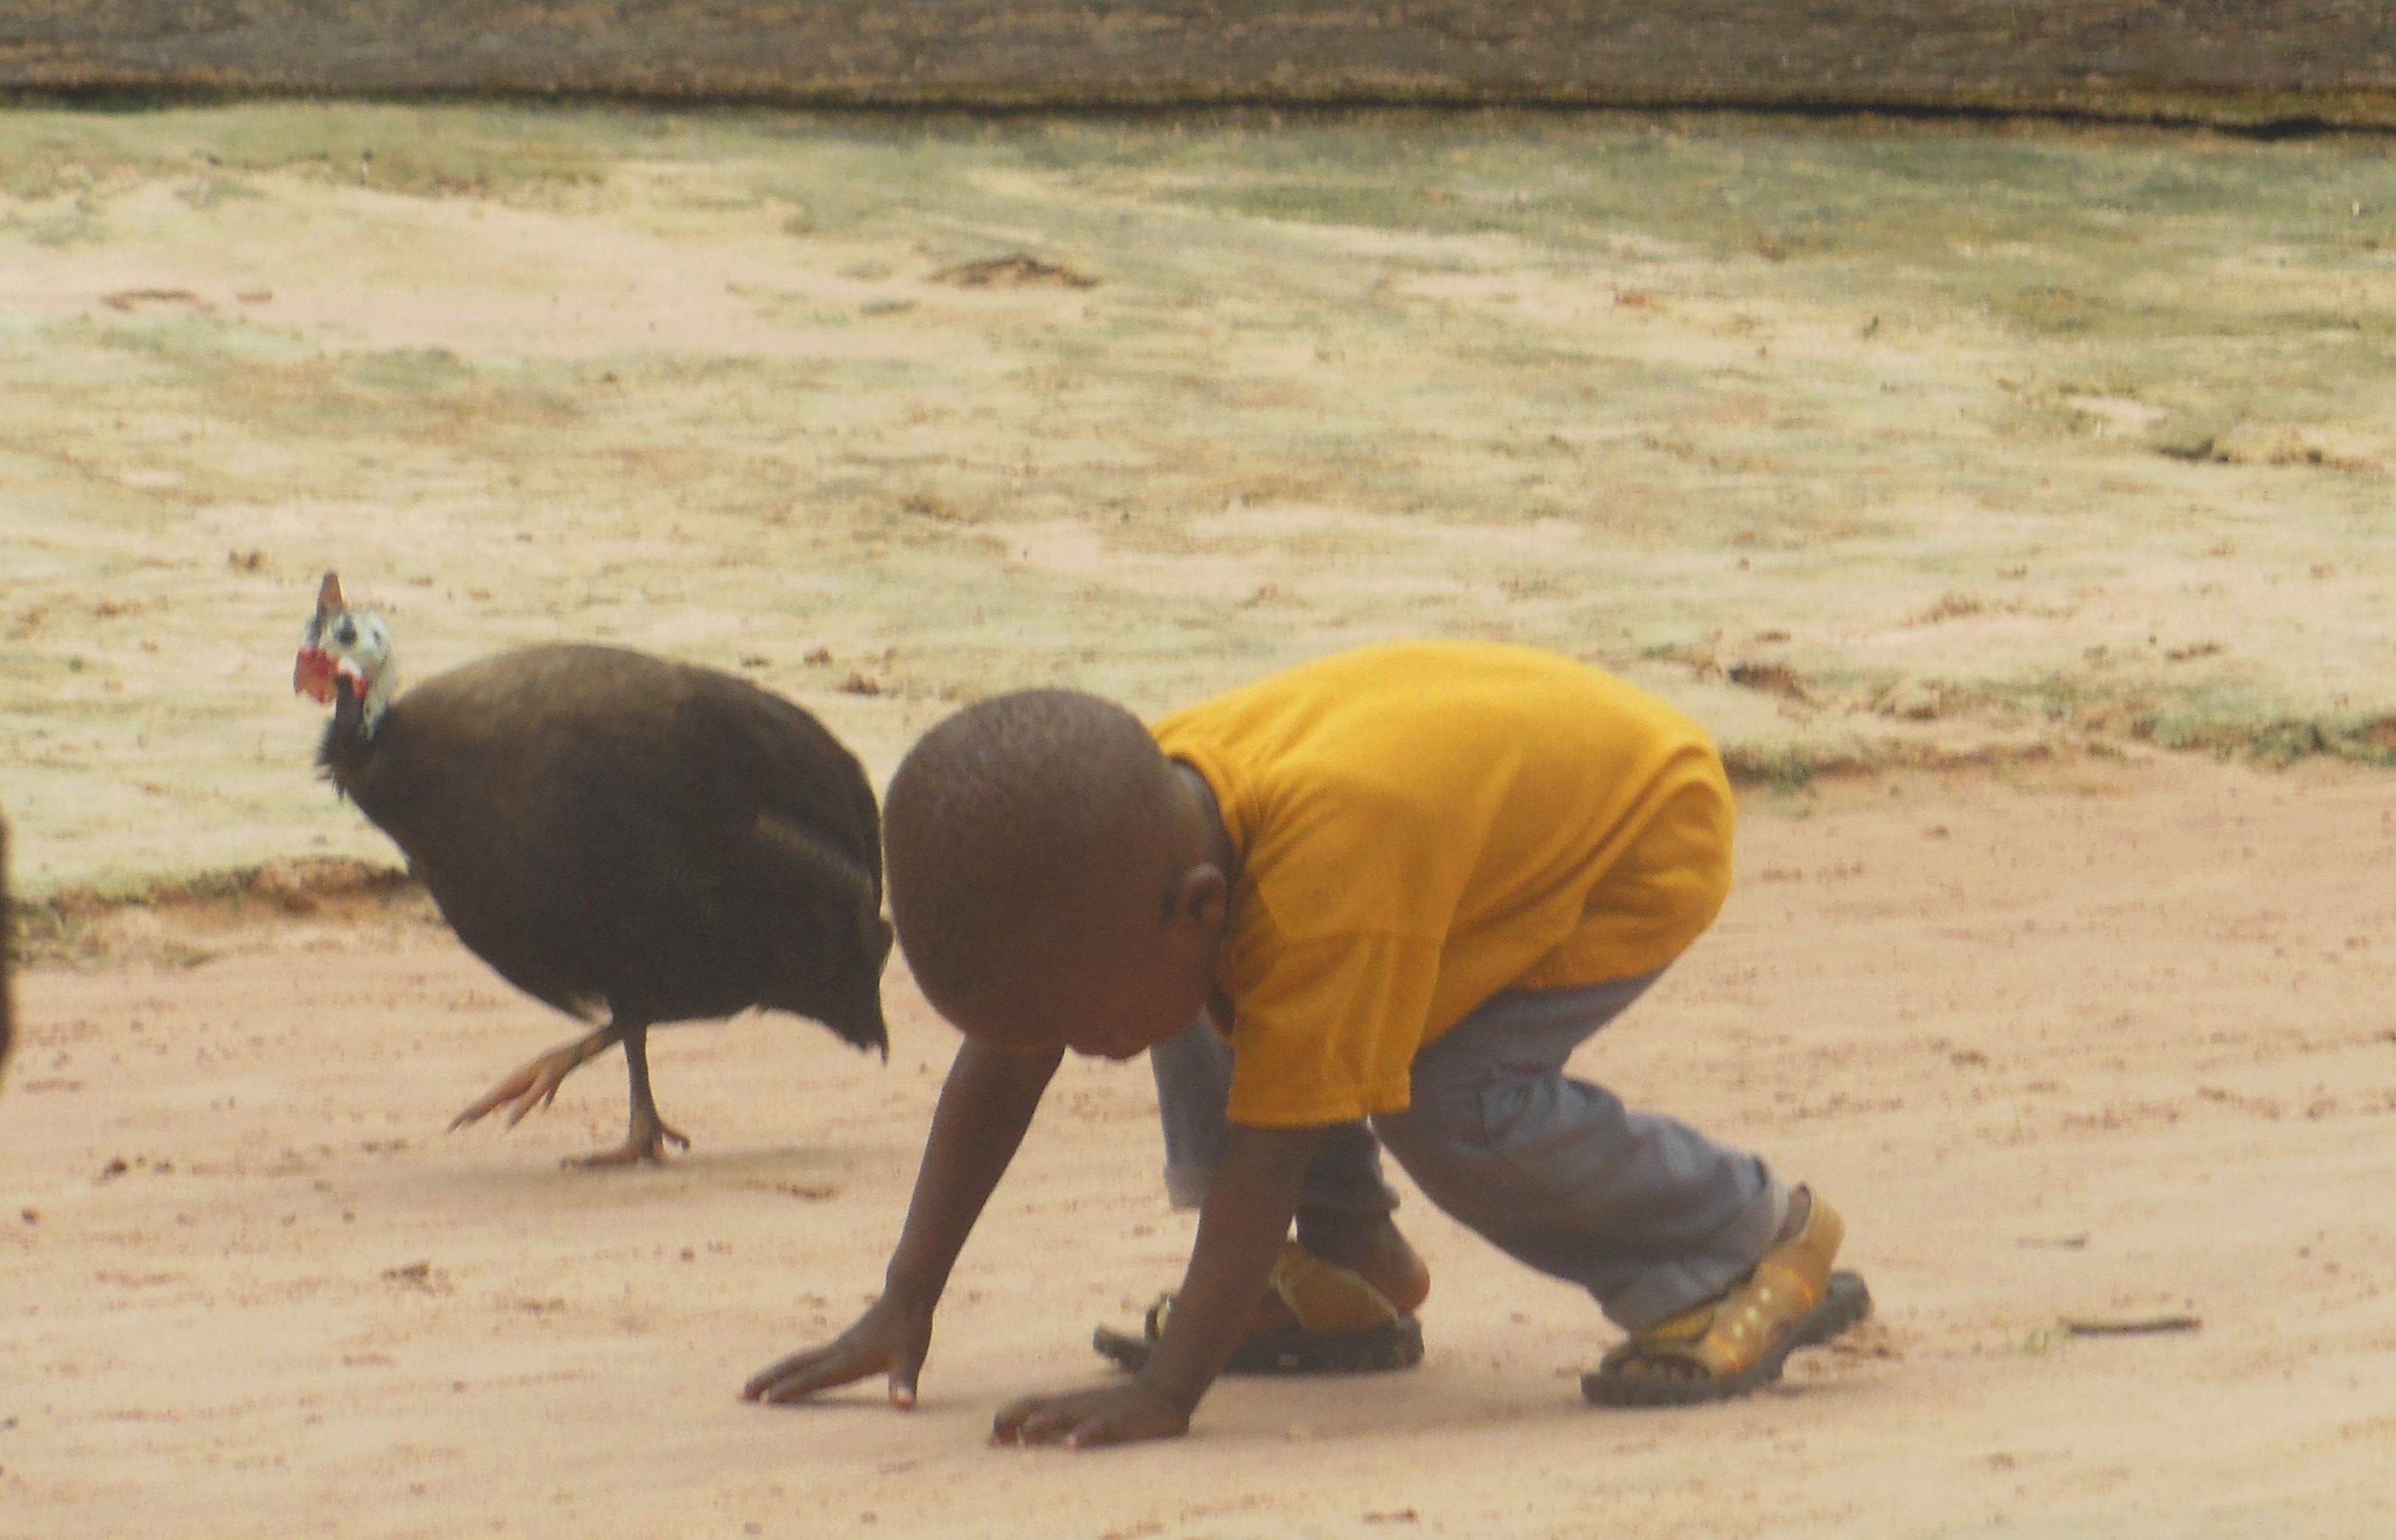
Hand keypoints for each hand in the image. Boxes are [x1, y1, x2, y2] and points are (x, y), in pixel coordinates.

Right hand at [742, 1293, 935, 1408]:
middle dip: (768, 1381)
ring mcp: (837, 1346)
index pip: (814, 1377)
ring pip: (797, 1360)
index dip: (791, 1389)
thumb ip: (905, 1384)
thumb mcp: (911, 1360)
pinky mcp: (841, 1343)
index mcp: (849, 1360)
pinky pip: (807, 1357)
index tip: (765, 1402)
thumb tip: (905, 1405)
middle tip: (741, 1395)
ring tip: (751, 1386)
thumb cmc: (910, 1331)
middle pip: (795, 1366)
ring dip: (773, 1373)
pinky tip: (787, 1373)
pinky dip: (790, 1366)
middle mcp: (836, 1352)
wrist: (907, 1295)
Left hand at [990, 1380, 1191, 1449]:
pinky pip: (1100, 1425)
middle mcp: (1077, 1404)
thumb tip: (1026, 1441)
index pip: (1029, 1406)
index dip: (1007, 1420)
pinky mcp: (1120, 1418)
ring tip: (1024, 1440)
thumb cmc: (1120, 1408)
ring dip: (1042, 1424)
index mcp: (1068, 1403)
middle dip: (1014, 1422)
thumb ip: (1061, 1425)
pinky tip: (1072, 1444)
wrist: (1164, 1391)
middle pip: (1037, 1407)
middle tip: (995, 1442)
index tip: (989, 1441)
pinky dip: (1084, 1434)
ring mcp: (1097, 1409)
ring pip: (1064, 1413)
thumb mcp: (1087, 1415)